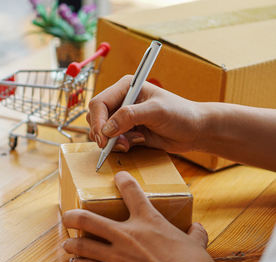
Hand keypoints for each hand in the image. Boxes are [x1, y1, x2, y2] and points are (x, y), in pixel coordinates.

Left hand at [62, 171, 218, 261]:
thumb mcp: (197, 248)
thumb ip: (194, 236)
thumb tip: (197, 229)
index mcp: (148, 221)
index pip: (132, 192)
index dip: (123, 180)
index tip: (118, 177)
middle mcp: (127, 235)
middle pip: (88, 219)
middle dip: (73, 216)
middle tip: (67, 216)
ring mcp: (117, 257)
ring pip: (83, 246)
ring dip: (73, 244)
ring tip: (68, 244)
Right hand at [86, 75, 204, 152]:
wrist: (195, 130)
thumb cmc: (181, 114)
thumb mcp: (155, 111)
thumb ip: (129, 117)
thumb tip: (106, 129)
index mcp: (125, 87)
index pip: (99, 103)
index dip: (98, 121)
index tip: (104, 138)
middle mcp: (121, 100)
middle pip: (95, 118)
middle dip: (104, 133)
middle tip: (119, 144)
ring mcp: (122, 117)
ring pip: (101, 131)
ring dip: (112, 141)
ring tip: (131, 143)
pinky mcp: (126, 131)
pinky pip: (111, 141)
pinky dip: (119, 146)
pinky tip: (136, 143)